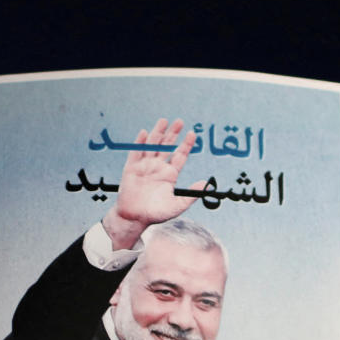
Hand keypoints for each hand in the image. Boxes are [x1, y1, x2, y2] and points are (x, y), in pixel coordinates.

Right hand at [102, 117, 203, 248]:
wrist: (134, 218)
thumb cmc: (156, 213)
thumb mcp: (177, 205)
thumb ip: (191, 194)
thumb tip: (207, 185)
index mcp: (170, 174)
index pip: (180, 155)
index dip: (186, 144)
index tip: (192, 134)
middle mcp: (158, 167)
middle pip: (167, 146)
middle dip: (173, 134)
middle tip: (180, 122)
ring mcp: (145, 166)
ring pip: (152, 146)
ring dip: (158, 133)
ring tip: (164, 121)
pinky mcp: (132, 168)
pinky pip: (136, 152)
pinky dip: (140, 143)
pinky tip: (145, 133)